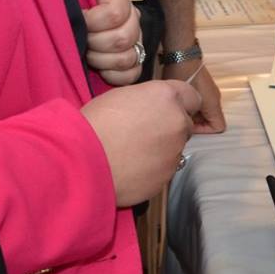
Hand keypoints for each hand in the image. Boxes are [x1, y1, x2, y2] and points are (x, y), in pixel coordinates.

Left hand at [78, 0, 140, 84]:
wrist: (62, 14)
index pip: (115, 14)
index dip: (92, 20)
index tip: (78, 18)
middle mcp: (132, 21)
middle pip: (122, 38)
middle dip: (95, 42)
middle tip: (81, 38)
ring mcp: (134, 44)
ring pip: (126, 58)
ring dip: (101, 60)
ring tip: (87, 53)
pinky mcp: (132, 65)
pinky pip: (131, 74)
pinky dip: (113, 75)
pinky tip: (99, 68)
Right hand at [81, 79, 201, 205]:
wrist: (81, 161)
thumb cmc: (93, 125)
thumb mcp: (121, 97)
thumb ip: (148, 100)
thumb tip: (153, 107)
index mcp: (166, 97)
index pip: (192, 97)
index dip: (180, 104)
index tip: (169, 110)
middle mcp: (177, 122)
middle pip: (185, 124)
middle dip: (170, 128)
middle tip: (143, 133)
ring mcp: (174, 151)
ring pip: (175, 148)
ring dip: (161, 149)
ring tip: (131, 153)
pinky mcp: (166, 176)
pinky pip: (164, 170)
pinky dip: (152, 169)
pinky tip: (130, 167)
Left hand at [167, 60, 227, 132]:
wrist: (182, 55)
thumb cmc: (182, 75)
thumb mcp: (183, 99)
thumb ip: (188, 115)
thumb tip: (186, 122)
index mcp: (214, 103)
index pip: (218, 127)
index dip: (204, 130)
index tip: (189, 125)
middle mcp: (216, 99)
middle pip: (212, 120)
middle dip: (198, 122)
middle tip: (181, 116)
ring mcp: (212, 92)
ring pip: (207, 111)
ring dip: (195, 113)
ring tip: (180, 108)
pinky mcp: (206, 87)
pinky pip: (204, 102)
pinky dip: (195, 105)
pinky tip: (182, 99)